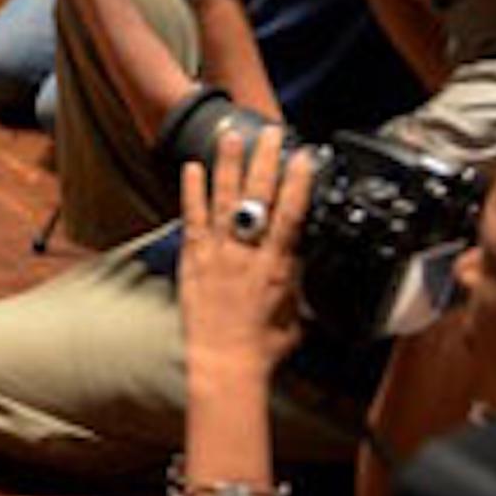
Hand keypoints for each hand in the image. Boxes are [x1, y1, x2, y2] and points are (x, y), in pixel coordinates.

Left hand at [178, 121, 314, 383]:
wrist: (224, 362)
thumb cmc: (262, 347)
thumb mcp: (293, 314)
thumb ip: (294, 282)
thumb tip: (298, 263)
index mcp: (276, 268)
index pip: (291, 216)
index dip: (298, 184)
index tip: (303, 158)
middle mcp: (246, 254)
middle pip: (259, 199)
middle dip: (266, 162)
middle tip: (271, 134)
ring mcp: (217, 253)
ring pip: (225, 200)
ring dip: (228, 166)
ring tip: (230, 136)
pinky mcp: (193, 258)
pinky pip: (192, 218)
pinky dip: (192, 192)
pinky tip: (191, 168)